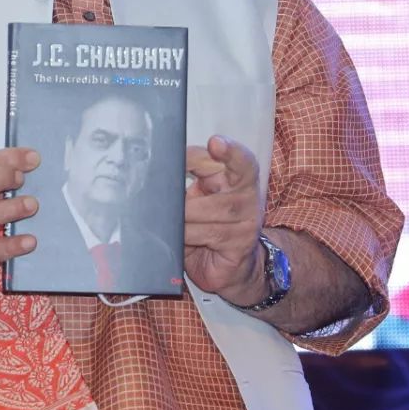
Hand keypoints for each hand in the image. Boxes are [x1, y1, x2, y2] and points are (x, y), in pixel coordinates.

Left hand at [184, 135, 264, 297]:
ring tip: (172, 220)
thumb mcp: (198, 195)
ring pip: (208, 208)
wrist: (230, 266)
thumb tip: (161, 163)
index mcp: (238, 176)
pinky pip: (207, 234)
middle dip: (202, 172)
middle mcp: (247, 195)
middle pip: (236, 176)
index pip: (238, 158)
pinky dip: (187, 234)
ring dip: (183, 214)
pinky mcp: (240, 244)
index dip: (226, 150)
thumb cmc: (208, 224)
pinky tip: (182, 238)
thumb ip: (188, 175)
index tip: (215, 143)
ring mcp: (247, 221)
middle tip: (174, 184)